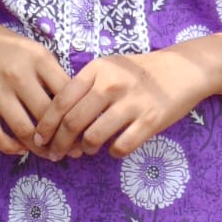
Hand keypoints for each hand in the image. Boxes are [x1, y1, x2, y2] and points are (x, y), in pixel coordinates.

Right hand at [0, 19, 72, 156]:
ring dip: (40, 148)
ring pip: (24, 130)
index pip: (66, 94)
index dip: (78, 116)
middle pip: (47, 116)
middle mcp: (17, 75)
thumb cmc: (8, 47)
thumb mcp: (36, 51)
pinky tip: (20, 148)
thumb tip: (78, 107)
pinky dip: (10, 148)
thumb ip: (55, 75)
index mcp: (38, 59)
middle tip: (71, 148)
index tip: (85, 129)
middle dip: (62, 138)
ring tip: (50, 153)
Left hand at [32, 48, 212, 160]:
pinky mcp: (150, 120)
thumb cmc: (138, 72)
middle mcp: (111, 85)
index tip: (40, 139)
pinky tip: (114, 148)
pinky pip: (121, 146)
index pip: (61, 101)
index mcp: (96, 70)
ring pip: (94, 137)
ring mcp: (131, 103)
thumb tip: (57, 118)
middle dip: (59, 144)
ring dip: (85, 149)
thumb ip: (84, 86)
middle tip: (55, 154)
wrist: (182, 70)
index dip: (46, 124)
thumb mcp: (108, 67)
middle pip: (73, 122)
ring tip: (87, 149)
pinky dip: (113, 152)